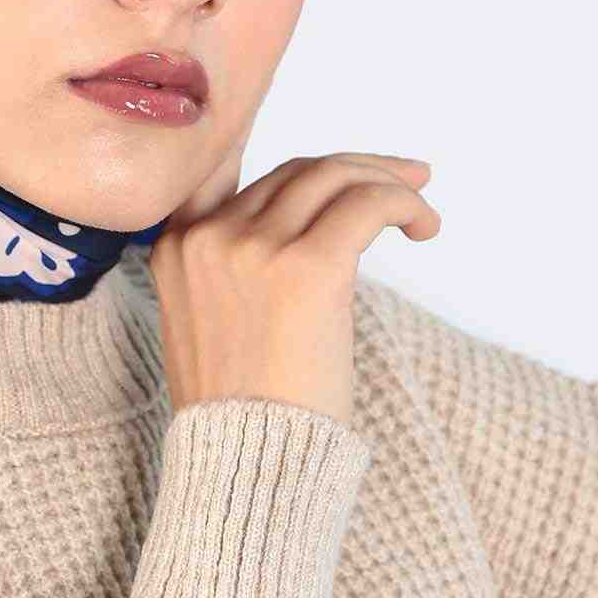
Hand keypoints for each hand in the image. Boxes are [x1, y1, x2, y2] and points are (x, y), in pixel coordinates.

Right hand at [148, 153, 440, 427]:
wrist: (246, 466)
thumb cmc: (239, 411)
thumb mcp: (205, 321)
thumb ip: (228, 264)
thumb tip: (301, 223)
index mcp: (173, 245)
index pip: (221, 162)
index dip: (268, 131)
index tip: (316, 143)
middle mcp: (207, 236)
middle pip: (295, 170)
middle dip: (354, 168)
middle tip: (404, 180)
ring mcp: (253, 247)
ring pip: (334, 176)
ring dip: (386, 183)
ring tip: (420, 209)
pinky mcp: (308, 267)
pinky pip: (368, 204)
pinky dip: (403, 204)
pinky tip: (423, 227)